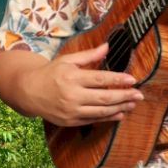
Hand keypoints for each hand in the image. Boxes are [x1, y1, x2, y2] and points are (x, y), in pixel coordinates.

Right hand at [25, 43, 143, 126]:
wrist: (29, 91)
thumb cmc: (50, 72)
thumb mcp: (68, 60)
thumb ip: (89, 55)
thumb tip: (107, 46)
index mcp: (73, 78)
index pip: (101, 79)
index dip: (118, 80)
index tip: (132, 79)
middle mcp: (72, 96)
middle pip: (104, 98)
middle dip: (124, 96)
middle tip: (139, 94)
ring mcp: (71, 111)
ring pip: (100, 111)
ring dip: (119, 108)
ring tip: (133, 104)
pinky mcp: (70, 121)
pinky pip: (93, 120)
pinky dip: (107, 118)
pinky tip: (119, 114)